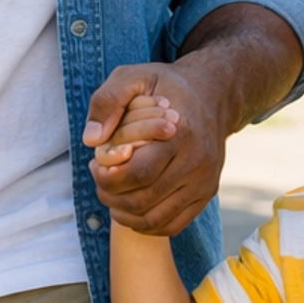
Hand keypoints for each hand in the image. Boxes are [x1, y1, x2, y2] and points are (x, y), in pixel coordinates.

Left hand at [84, 61, 228, 236]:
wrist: (211, 96)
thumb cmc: (165, 88)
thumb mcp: (133, 77)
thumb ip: (108, 101)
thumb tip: (92, 140)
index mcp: (181, 133)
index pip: (139, 172)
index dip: (108, 177)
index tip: (96, 164)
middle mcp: (198, 162)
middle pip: (144, 199)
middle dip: (111, 195)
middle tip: (100, 179)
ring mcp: (204, 182)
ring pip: (155, 218)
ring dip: (124, 213)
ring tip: (112, 193)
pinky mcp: (206, 194)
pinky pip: (172, 225)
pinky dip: (145, 224)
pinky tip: (131, 206)